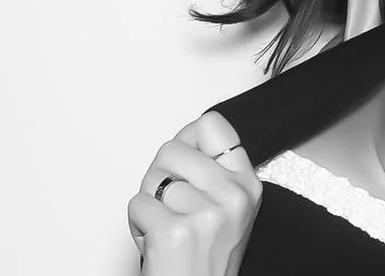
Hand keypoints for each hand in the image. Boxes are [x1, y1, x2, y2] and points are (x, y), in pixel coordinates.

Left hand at [127, 112, 262, 275]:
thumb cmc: (205, 260)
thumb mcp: (228, 209)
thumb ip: (214, 171)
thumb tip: (187, 136)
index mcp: (247, 184)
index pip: (213, 125)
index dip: (187, 138)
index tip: (183, 160)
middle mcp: (232, 195)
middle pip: (172, 148)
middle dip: (160, 176)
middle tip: (171, 205)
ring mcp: (205, 213)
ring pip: (151, 178)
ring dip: (148, 203)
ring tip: (166, 225)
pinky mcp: (175, 231)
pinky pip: (137, 204)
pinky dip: (137, 224)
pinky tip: (156, 239)